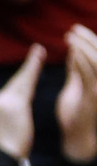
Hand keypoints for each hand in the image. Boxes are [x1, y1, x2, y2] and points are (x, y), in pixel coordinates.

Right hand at [0, 43, 44, 158]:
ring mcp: (5, 101)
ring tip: (40, 51)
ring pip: (23, 80)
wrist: (5, 156)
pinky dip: (32, 72)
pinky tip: (37, 63)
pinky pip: (26, 86)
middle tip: (39, 49)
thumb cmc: (11, 148)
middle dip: (29, 65)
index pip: (14, 86)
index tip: (33, 63)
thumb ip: (14, 112)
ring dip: (32, 65)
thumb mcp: (11, 126)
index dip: (25, 74)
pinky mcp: (14, 105)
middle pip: (18, 80)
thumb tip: (19, 109)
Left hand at [57, 25, 96, 161]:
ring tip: (70, 37)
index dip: (89, 40)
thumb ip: (76, 68)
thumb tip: (73, 49)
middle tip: (73, 28)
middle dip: (88, 39)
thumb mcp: (76, 85)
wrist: (76, 136)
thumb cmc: (75, 112)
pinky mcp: (95, 97)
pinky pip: (91, 75)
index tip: (74, 29)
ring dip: (84, 47)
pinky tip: (72, 51)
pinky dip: (82, 61)